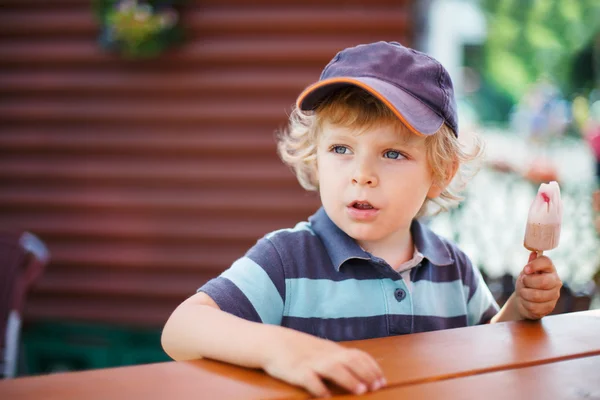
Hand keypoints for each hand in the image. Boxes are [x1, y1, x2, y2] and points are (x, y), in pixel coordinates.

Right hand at [261, 327, 385, 397]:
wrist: (272, 343)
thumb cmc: (299, 350)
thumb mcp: (322, 351)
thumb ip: (339, 359)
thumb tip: (362, 370)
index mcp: (332, 350)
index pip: (357, 355)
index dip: (372, 367)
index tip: (383, 380)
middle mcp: (325, 355)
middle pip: (350, 361)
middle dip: (366, 374)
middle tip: (377, 387)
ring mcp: (311, 363)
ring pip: (333, 368)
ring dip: (348, 379)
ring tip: (360, 391)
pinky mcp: (296, 371)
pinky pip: (309, 379)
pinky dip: (318, 387)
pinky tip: (326, 396)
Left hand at [514, 252, 561, 319]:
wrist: (524, 299)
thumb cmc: (526, 283)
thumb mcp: (526, 272)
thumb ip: (530, 264)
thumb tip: (534, 253)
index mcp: (550, 269)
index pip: (546, 262)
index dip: (535, 265)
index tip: (525, 269)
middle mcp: (555, 281)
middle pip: (543, 281)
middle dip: (527, 282)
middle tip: (523, 282)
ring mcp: (554, 295)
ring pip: (536, 295)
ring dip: (524, 294)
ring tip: (523, 292)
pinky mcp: (550, 307)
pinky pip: (534, 306)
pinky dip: (525, 304)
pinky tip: (526, 301)